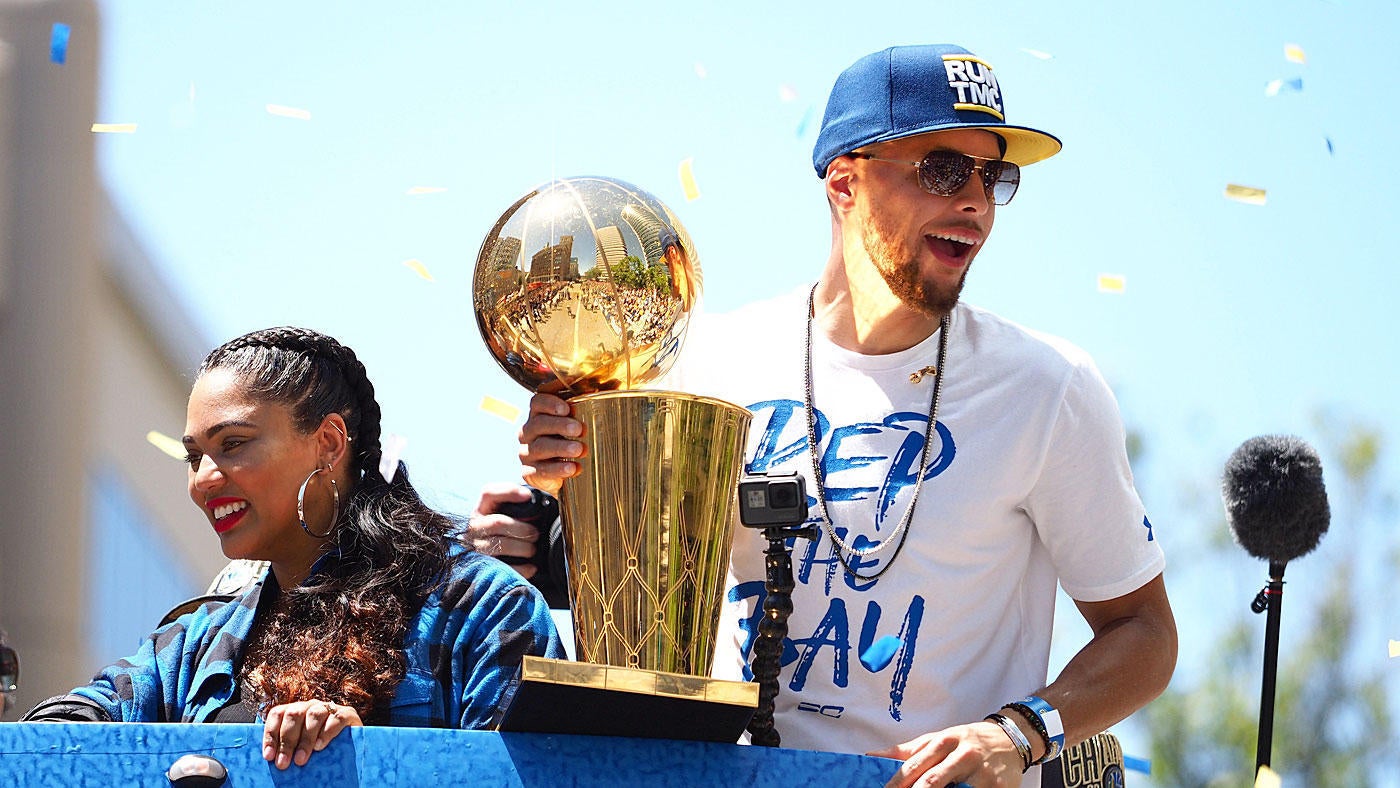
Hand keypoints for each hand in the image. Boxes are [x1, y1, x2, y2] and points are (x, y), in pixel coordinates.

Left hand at [262, 699, 361, 769]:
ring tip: (301, 759)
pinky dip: (326, 732)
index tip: (269, 756)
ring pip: (314, 715)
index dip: (270, 734)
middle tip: (283, 763)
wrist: (351, 743)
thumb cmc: (321, 749)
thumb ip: (288, 748)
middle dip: (287, 740)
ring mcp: (329, 708)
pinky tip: (319, 746)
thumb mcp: (300, 746)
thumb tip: (271, 761)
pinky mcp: (347, 714)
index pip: (278, 714)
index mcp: (295, 711)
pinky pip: (336, 718)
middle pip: (294, 714)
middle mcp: (310, 706)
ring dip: (305, 739)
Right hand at [467, 483, 543, 576]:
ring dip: (523, 547)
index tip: (528, 496)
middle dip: (523, 528)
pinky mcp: (482, 568)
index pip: (488, 493)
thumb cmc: (505, 535)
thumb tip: (540, 494)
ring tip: (532, 550)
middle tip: (536, 533)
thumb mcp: (505, 516)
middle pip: (498, 522)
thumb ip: (519, 506)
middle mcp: (474, 528)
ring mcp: (475, 548)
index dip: (508, 491)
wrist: (487, 567)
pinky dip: (521, 568)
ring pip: (500, 544)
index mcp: (481, 510)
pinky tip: (531, 566)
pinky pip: (504, 567)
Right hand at [518, 392, 584, 494]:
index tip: (567, 408)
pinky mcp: (529, 472)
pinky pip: (540, 470)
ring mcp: (527, 452)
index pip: (537, 402)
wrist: (561, 475)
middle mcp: (529, 432)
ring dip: (561, 447)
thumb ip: (592, 402)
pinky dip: (558, 469)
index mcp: (539, 415)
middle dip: (559, 425)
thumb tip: (614, 381)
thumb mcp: (579, 423)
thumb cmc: (570, 441)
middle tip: (579, 429)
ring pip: (540, 447)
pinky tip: (573, 468)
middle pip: (538, 424)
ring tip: (579, 449)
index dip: (550, 403)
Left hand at [869, 720, 1022, 787]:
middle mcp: (962, 755)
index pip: (915, 765)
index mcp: (944, 741)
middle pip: (932, 781)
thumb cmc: (967, 740)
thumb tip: (872, 756)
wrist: (1009, 739)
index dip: (897, 782)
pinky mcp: (995, 787)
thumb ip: (907, 750)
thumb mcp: (938, 739)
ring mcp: (980, 772)